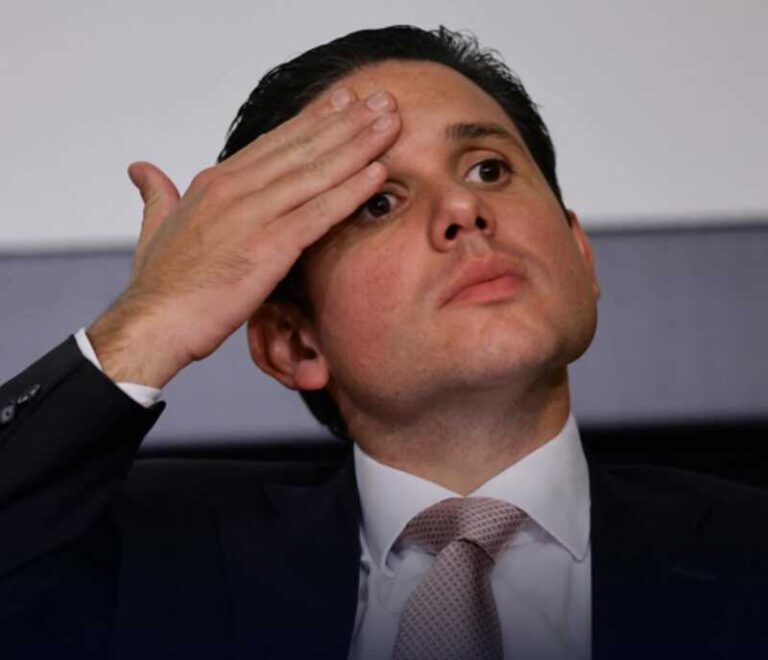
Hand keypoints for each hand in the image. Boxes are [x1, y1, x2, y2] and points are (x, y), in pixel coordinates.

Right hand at [87, 88, 399, 387]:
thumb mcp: (154, 227)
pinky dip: (349, 192)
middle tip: (383, 100)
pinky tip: (378, 174)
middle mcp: (235, 189)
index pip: (276, 143)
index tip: (346, 102)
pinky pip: (318, 214)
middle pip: (302, 147)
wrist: (153, 323)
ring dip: (358, 146)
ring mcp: (252, 216)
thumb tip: (141, 168)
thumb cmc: (160, 285)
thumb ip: (157, 194)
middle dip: (347, 121)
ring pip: (315, 172)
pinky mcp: (268, 248)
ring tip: (391, 122)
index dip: (315, 120)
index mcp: (215, 183)